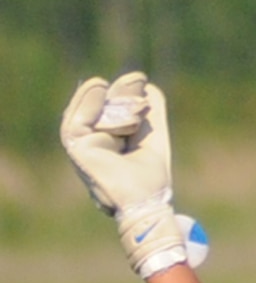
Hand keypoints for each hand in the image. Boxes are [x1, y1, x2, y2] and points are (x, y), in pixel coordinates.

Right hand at [59, 72, 187, 277]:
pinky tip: (99, 86)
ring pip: (86, 111)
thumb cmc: (150, 178)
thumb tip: (146, 85)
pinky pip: (75, 121)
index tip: (141, 81)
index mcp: (108, 140)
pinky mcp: (76, 150)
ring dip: (106, 96)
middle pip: (98, 107)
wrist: (147, 203)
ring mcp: (82, 147)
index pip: (110, 108)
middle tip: (138, 79)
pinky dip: (87, 102)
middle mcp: (93, 142)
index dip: (124, 93)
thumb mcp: (153, 135)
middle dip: (119, 92)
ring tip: (124, 81)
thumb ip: (151, 111)